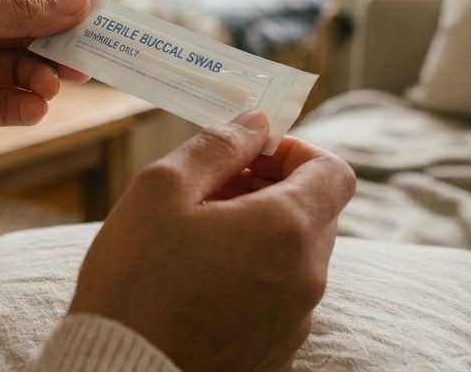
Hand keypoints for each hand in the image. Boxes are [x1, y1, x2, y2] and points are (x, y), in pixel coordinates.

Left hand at [0, 0, 101, 190]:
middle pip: (34, 22)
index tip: (101, 6)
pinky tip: (32, 106)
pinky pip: (11, 102)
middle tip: (93, 51)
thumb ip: (18, 10)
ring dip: (45, 73)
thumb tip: (77, 1)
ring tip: (51, 83)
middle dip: (63, 36)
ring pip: (28, 64)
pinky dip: (27, 104)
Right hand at [69, 113, 355, 371]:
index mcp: (287, 230)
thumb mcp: (163, 189)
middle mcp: (306, 279)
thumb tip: (256, 122)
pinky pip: (281, 299)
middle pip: (315, 212)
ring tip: (198, 238)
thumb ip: (217, 146)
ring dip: (261, 232)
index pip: (334, 173)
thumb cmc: (136, 280)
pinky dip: (256, 277)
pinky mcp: (276, 356)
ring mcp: (295, 324)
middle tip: (211, 191)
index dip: (295, 152)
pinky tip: (201, 282)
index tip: (251, 154)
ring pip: (297, 256)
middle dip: (271, 188)